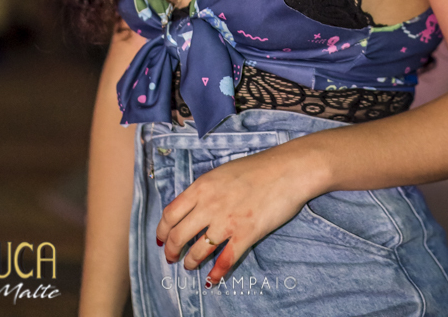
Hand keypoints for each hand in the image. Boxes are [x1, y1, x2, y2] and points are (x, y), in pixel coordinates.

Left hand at [155, 146, 315, 285]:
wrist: (286, 170)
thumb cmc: (257, 168)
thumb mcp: (222, 172)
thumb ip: (205, 190)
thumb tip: (192, 207)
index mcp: (202, 187)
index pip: (170, 214)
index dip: (162, 231)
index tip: (161, 239)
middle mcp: (209, 205)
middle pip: (179, 235)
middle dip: (172, 251)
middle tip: (172, 257)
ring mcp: (227, 221)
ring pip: (198, 251)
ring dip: (191, 262)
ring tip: (190, 266)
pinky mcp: (246, 234)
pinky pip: (225, 260)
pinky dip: (216, 273)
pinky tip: (212, 279)